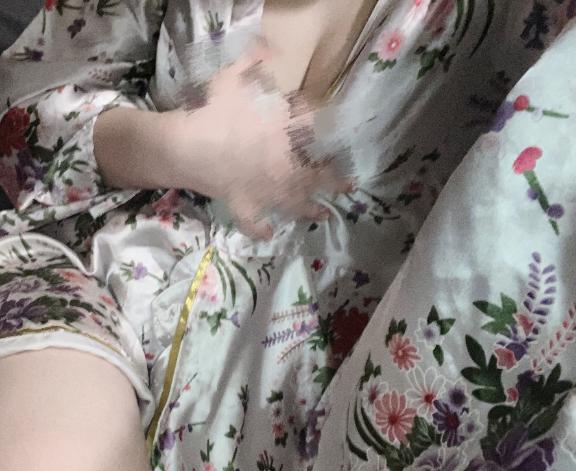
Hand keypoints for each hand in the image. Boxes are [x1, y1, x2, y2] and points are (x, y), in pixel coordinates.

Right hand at [172, 45, 352, 238]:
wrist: (189, 145)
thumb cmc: (214, 110)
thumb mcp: (233, 78)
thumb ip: (254, 62)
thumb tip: (268, 45)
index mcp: (285, 134)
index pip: (312, 128)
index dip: (317, 124)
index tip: (318, 122)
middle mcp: (284, 166)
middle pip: (316, 176)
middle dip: (334, 181)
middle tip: (347, 187)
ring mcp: (266, 190)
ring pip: (294, 204)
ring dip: (311, 211)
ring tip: (324, 215)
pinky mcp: (244, 205)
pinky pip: (253, 222)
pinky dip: (260, 229)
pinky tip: (269, 233)